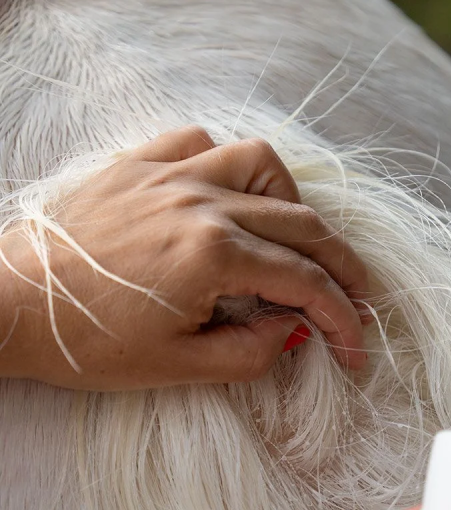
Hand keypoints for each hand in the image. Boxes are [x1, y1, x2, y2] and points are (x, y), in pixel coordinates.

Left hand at [0, 127, 369, 389]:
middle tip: (358, 296)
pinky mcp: (139, 164)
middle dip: (342, 264)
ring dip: (293, 204)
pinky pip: (203, 143)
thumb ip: (250, 351)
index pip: (305, 282)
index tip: (356, 347)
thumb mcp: (177, 366)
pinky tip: (231, 196)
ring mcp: (169, 174)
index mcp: (212, 254)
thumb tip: (292, 330)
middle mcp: (199, 201)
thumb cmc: (85, 343)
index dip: (342, 318)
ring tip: (298, 240)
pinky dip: (231, 166)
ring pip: (261, 165)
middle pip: (301, 223)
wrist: (9, 307)